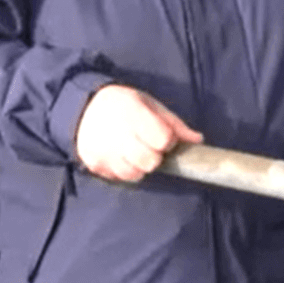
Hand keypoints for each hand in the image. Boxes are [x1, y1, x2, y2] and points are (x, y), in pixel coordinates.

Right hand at [75, 85, 201, 181]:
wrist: (85, 107)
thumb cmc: (125, 104)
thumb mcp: (151, 105)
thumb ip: (174, 124)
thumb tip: (198, 140)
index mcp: (134, 114)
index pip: (162, 140)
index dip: (167, 140)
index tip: (163, 136)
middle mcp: (118, 134)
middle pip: (150, 162)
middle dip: (155, 156)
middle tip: (149, 146)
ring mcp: (104, 152)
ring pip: (134, 174)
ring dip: (140, 166)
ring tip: (135, 151)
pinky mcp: (94, 164)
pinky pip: (118, 177)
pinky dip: (124, 170)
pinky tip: (122, 156)